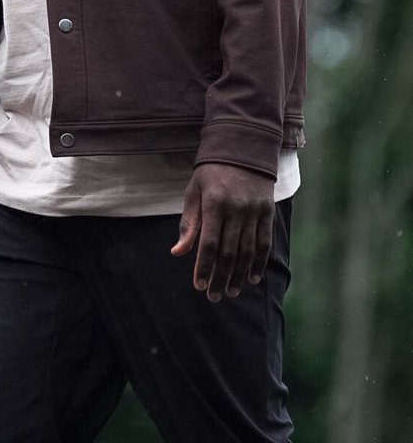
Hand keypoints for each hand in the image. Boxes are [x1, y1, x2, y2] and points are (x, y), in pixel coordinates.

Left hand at [170, 163, 273, 301]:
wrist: (241, 148)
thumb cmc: (211, 172)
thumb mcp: (194, 192)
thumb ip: (189, 223)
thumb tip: (177, 252)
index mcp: (214, 203)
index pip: (209, 243)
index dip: (203, 267)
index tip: (198, 285)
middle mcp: (236, 209)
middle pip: (229, 252)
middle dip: (220, 278)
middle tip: (214, 296)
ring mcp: (254, 211)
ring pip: (248, 251)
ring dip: (240, 275)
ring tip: (232, 291)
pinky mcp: (267, 212)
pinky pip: (265, 242)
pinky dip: (259, 263)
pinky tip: (253, 278)